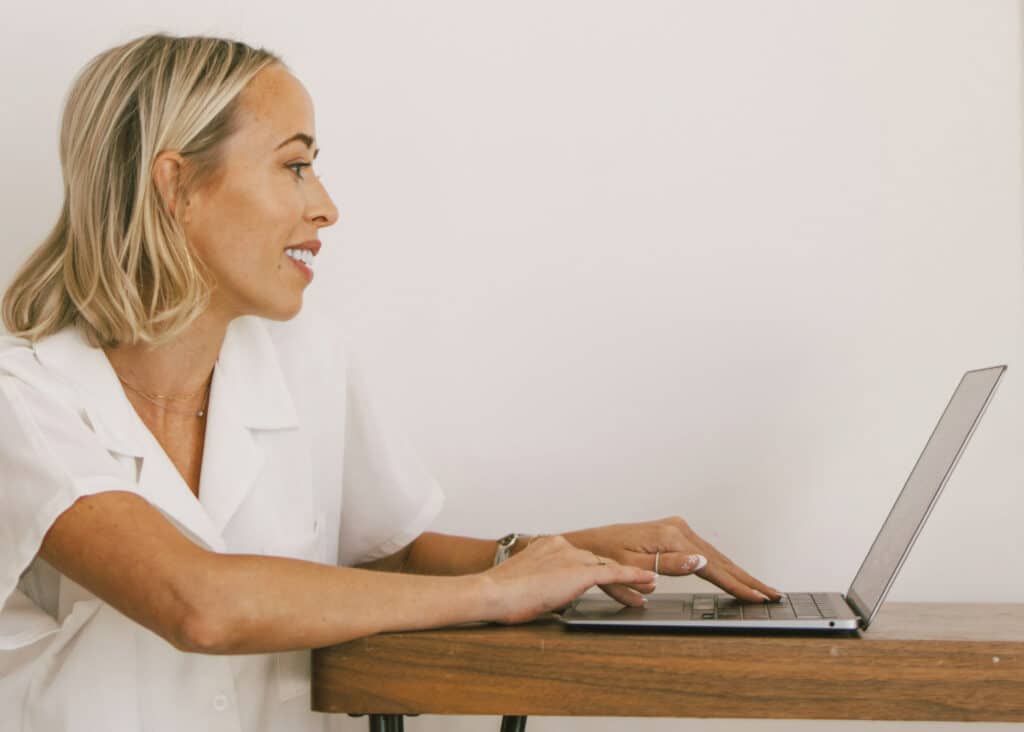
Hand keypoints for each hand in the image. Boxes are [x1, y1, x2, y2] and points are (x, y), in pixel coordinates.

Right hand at [482, 535, 656, 624]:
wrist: (494, 591)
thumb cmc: (502, 593)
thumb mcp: (526, 582)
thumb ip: (544, 583)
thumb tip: (551, 596)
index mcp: (548, 545)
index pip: (579, 556)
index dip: (594, 567)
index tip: (605, 573)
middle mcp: (563, 546)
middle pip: (597, 560)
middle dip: (617, 572)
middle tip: (639, 580)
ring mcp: (572, 556)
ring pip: (607, 567)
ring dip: (629, 578)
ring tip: (648, 586)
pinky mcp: (580, 572)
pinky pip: (614, 574)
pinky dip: (633, 577)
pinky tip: (647, 582)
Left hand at [564, 517, 781, 605]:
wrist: (585, 544)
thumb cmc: (602, 556)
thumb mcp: (631, 564)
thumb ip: (668, 565)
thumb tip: (700, 561)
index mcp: (670, 536)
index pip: (711, 566)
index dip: (736, 585)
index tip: (757, 597)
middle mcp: (677, 528)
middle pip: (720, 558)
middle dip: (747, 579)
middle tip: (772, 594)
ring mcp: (676, 528)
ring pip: (715, 555)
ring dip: (738, 573)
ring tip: (760, 588)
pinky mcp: (673, 532)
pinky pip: (704, 552)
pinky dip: (722, 564)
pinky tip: (732, 575)